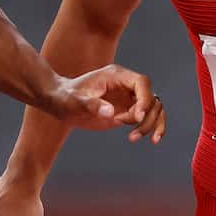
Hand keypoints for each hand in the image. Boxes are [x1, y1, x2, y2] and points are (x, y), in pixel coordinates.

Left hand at [49, 65, 165, 139]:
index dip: (144, 100)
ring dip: (151, 124)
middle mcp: (126, 85)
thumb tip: (111, 113)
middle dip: (147, 117)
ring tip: (134, 137)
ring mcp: (129, 98)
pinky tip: (151, 139)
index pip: (142, 83)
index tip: (137, 117)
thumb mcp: (75, 102)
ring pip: (154, 108)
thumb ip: (92, 105)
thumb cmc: (66, 98)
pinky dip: (152, 127)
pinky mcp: (128, 111)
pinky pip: (148, 117)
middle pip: (151, 98)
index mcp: (117, 76)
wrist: (61, 102)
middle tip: (132, 133)